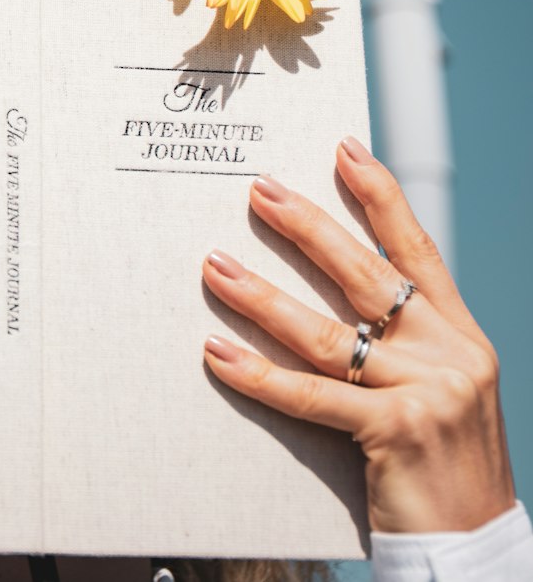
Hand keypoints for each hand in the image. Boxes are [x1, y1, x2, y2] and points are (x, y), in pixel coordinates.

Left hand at [201, 137, 514, 534]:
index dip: (380, 194)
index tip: (345, 149)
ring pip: (325, 332)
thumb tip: (343, 298)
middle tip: (259, 190)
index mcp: (462, 336)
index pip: (416, 249)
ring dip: (262, 295)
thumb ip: (407, 344)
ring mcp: (426, 393)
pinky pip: (309, 397)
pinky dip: (257, 374)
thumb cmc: (447, 468)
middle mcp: (449, 354)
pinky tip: (218, 352)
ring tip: (215, 265)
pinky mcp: (396, 433)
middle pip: (364, 275)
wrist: (476, 550)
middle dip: (307, 227)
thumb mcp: (447, 391)